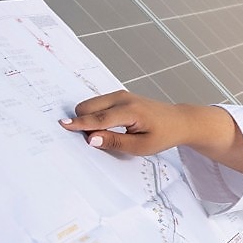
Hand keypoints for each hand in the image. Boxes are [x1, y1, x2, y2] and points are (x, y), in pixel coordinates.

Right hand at [61, 90, 242, 173]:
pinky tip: (107, 126)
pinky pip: (99, 104)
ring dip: (90, 119)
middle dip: (84, 123)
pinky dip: (96, 115)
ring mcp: (121, 95)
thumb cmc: (163, 135)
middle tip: (95, 139)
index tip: (63, 126)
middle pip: (88, 107)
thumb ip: (114, 142)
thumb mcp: (140, 147)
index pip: (99, 118)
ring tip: (105, 134)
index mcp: (130, 111)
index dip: (80, 124)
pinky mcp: (120, 96)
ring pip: (91, 104)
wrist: (179, 121)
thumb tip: (91, 138)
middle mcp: (123, 99)